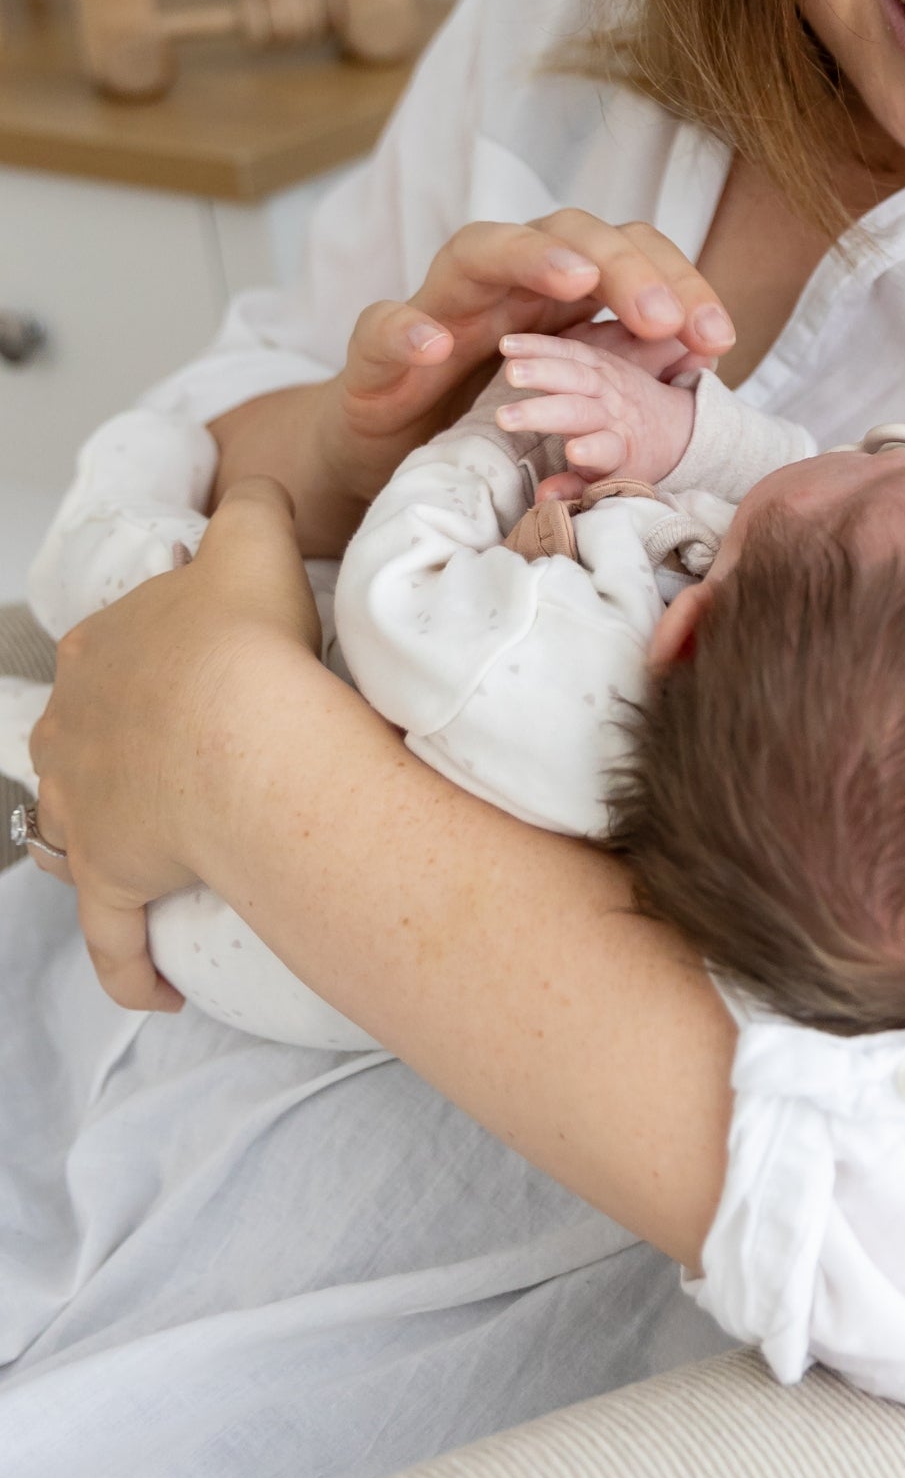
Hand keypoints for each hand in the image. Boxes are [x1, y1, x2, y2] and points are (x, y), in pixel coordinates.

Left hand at [27, 478, 325, 1011]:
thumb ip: (252, 505)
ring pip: (82, 824)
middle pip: (90, 733)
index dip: (164, 651)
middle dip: (130, 742)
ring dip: (117, 834)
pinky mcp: (115, 882)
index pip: (115, 644)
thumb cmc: (247, 646)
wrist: (250, 736)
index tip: (214, 663)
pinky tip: (155, 991)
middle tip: (204, 750)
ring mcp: (88, 811)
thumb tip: (255, 486)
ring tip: (172, 837)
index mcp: (103, 649)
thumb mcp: (254, 541)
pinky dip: (130, 967)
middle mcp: (76, 730)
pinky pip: (113, 938)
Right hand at [216, 212, 734, 551]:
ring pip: (478, 249)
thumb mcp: (574, 394)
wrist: (392, 458)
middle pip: (566, 236)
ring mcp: (438, 309)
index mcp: (559, 292)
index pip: (627, 254)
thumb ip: (628, 367)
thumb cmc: (492, 415)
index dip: (678, 282)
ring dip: (530, 257)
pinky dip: (406, 330)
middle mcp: (504, 284)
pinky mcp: (376, 355)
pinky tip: (434, 345)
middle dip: (622, 266)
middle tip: (664, 316)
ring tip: (576, 278)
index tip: (717, 338)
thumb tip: (706, 353)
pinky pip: (382, 325)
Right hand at [496, 323, 702, 483]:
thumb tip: (543, 498)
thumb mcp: (610, 481)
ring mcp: (607, 383)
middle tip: (506, 417)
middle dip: (544, 413)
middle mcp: (613, 414)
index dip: (593, 451)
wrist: (665, 422)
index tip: (574, 452)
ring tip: (510, 372)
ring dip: (541, 371)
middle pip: (579, 411)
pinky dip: (538, 346)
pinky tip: (507, 345)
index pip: (606, 450)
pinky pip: (569, 350)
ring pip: (575, 374)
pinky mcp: (600, 359)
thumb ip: (575, 489)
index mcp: (618, 449)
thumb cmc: (628, 459)